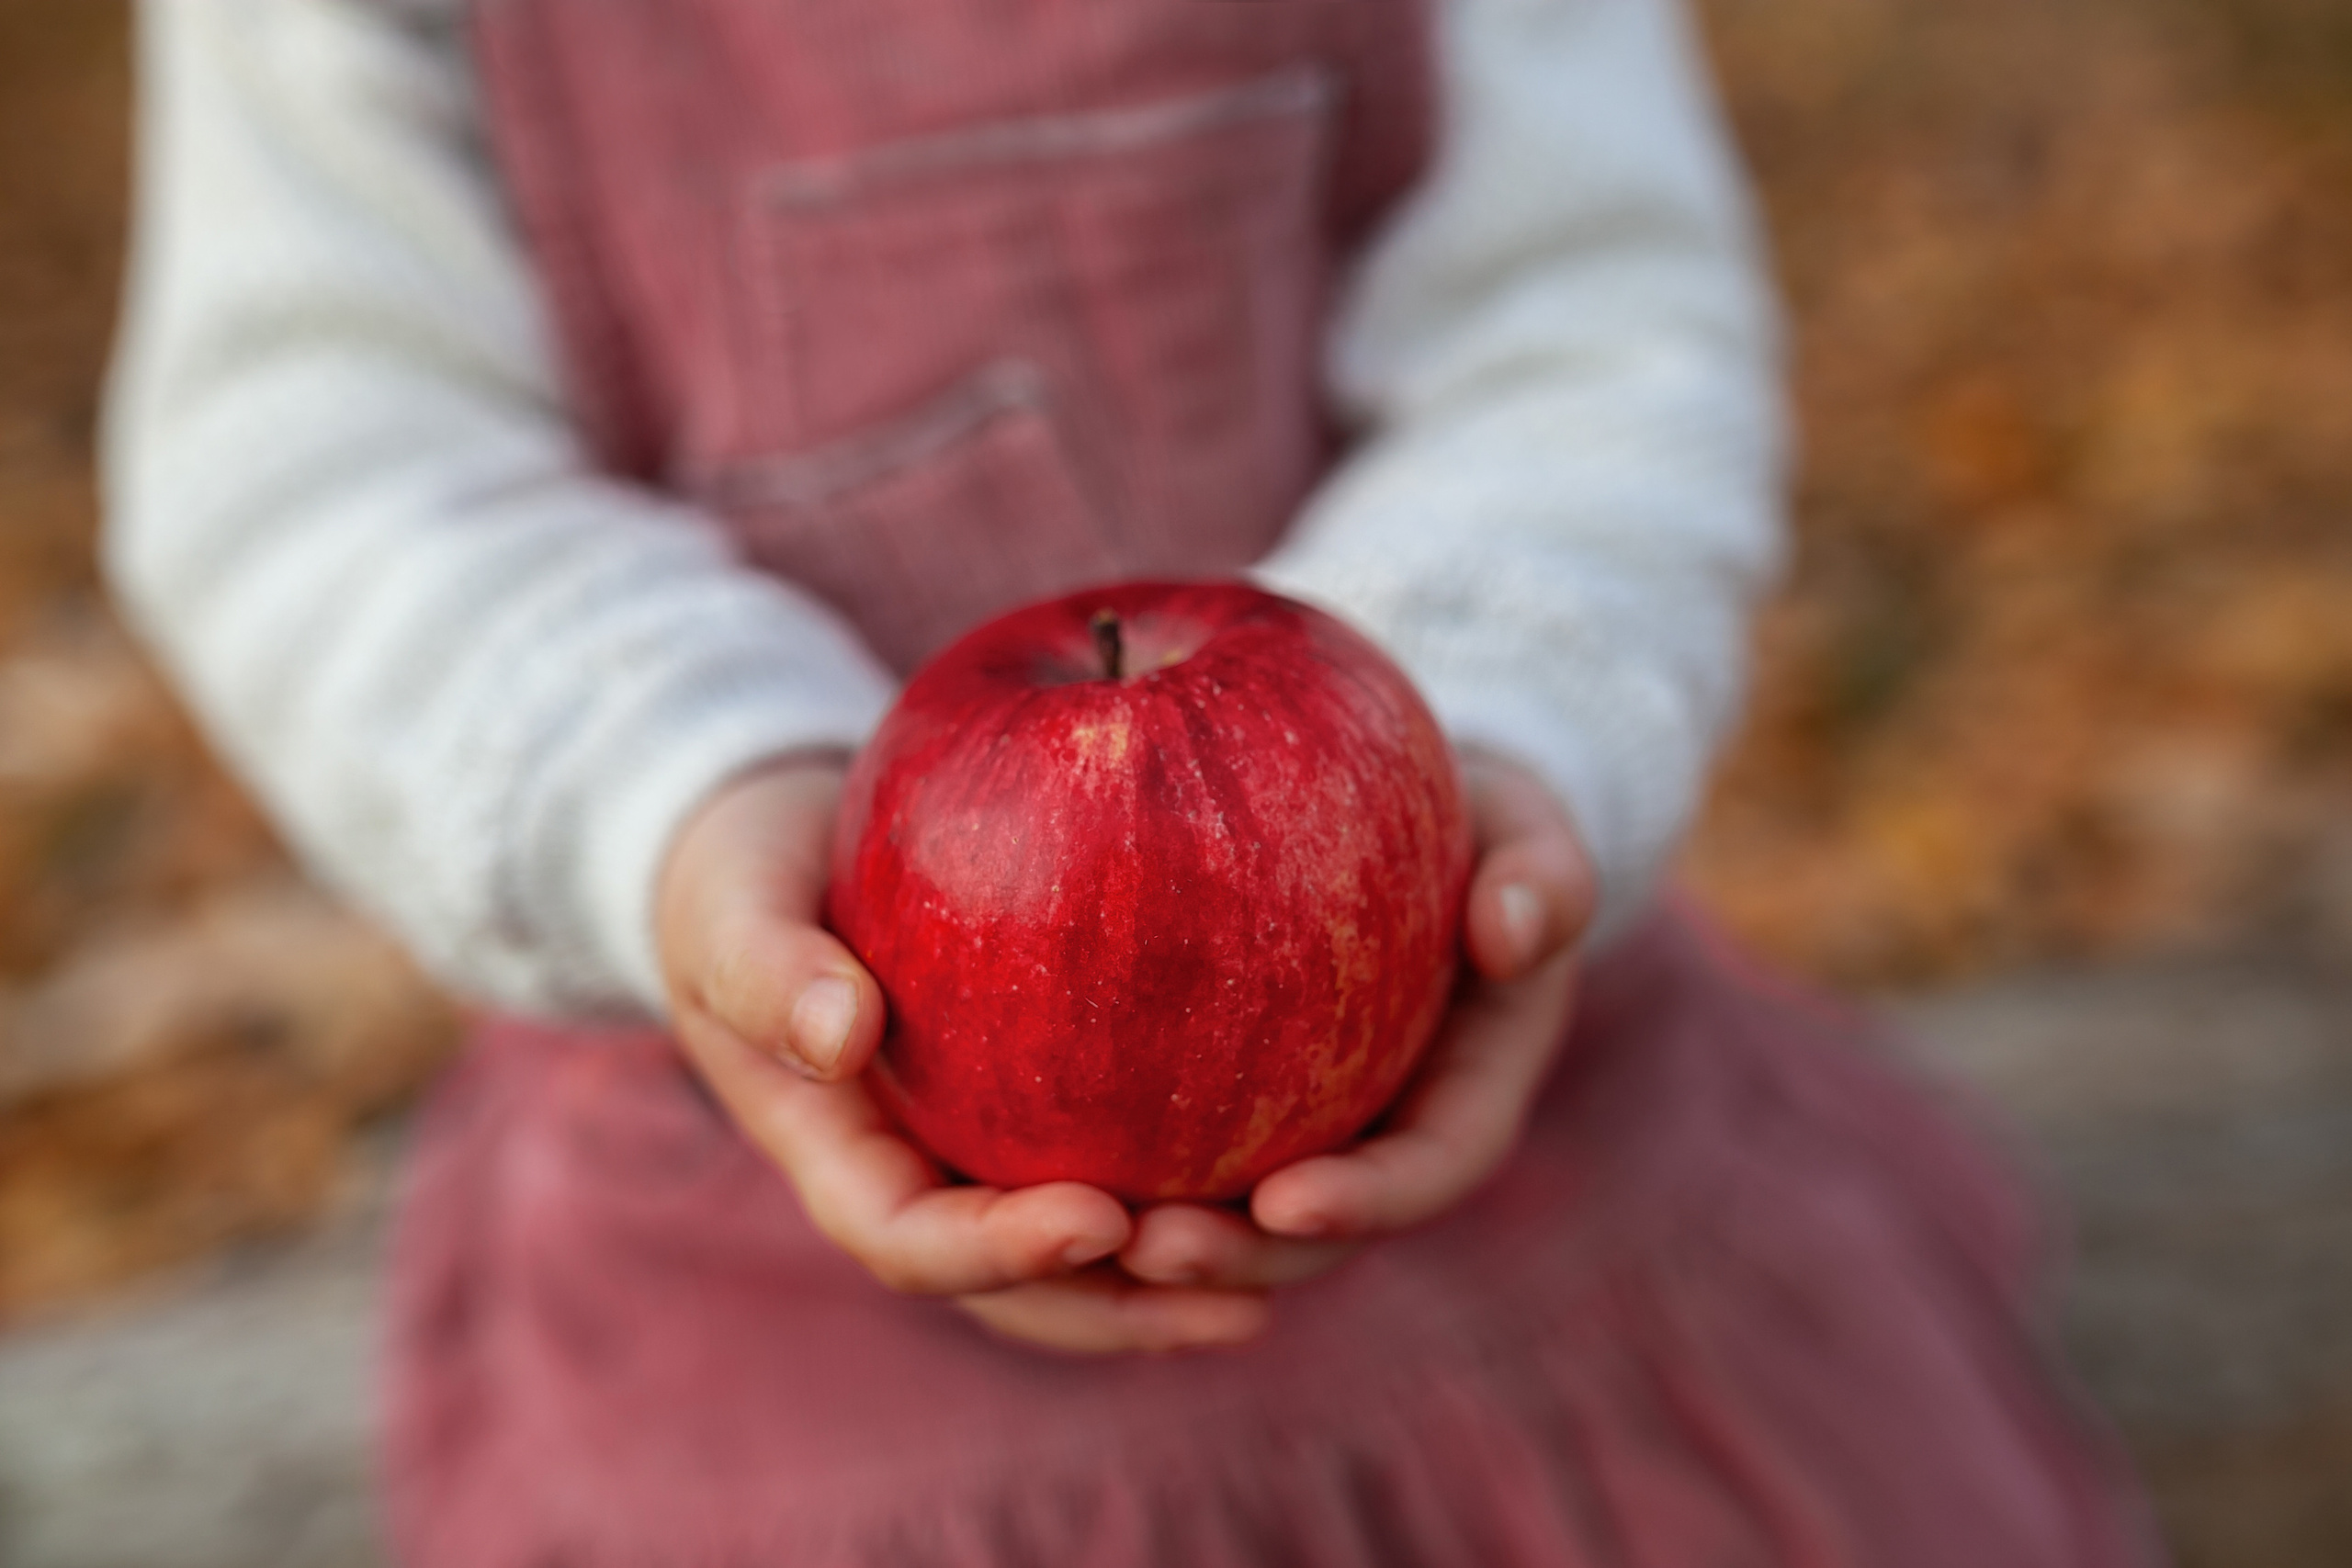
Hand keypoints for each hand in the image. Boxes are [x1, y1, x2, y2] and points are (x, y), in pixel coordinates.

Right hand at [655, 755, 1269, 1353]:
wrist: (775, 851)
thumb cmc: (741, 876)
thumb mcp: (730, 904)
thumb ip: (767, 966)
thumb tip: (840, 1033)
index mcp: (842, 1159)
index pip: (916, 1240)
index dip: (1002, 1253)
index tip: (1102, 1216)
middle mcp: (922, 1182)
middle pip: (1022, 1288)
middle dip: (1122, 1307)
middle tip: (1234, 1291)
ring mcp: (983, 1158)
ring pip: (1086, 1257)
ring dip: (1174, 1285)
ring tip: (1281, 1282)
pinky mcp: (1043, 1112)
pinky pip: (1125, 1162)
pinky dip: (1194, 1183)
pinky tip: (1292, 1167)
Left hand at [1118, 747, 1595, 1291]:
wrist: (1426, 817)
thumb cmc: (1487, 818)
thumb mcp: (1530, 827)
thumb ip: (1543, 871)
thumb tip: (1515, 927)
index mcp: (1464, 1098)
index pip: (1423, 1171)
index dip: (1364, 1203)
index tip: (1286, 1204)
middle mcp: (1378, 1137)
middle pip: (1309, 1236)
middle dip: (1235, 1259)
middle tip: (1149, 1248)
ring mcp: (1297, 1129)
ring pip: (1224, 1216)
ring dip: (1155, 1241)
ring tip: (1067, 1234)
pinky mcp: (1219, 1100)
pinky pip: (1162, 1143)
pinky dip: (1105, 1162)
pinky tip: (1016, 1156)